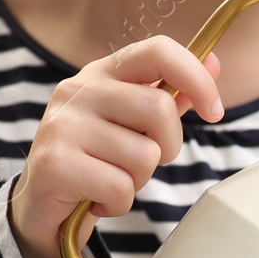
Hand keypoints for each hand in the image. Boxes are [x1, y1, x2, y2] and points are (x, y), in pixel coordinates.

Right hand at [10, 36, 224, 257]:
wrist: (43, 206)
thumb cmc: (98, 160)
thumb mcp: (133, 124)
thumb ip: (171, 94)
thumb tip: (215, 60)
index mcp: (103, 73)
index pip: (158, 51)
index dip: (196, 77)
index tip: (215, 111)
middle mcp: (78, 90)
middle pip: (159, 109)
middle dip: (167, 147)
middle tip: (142, 162)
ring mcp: (63, 124)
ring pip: (144, 155)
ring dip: (138, 180)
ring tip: (111, 179)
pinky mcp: (55, 163)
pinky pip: (120, 188)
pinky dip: (119, 204)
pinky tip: (97, 200)